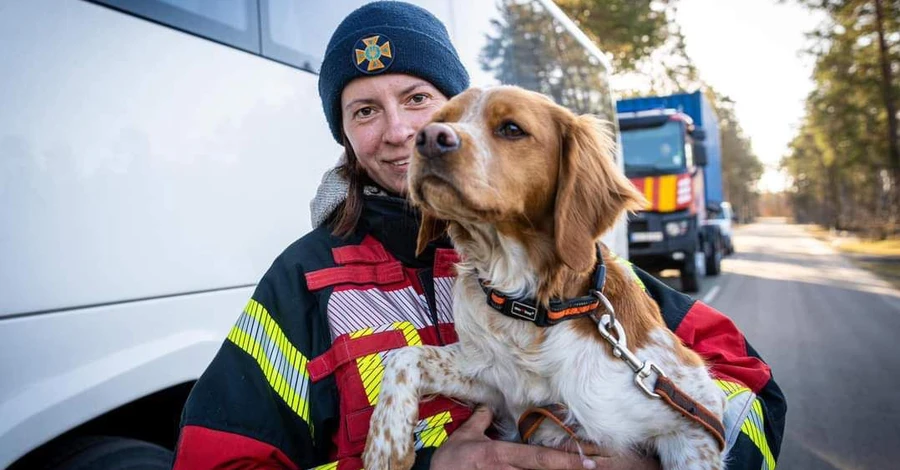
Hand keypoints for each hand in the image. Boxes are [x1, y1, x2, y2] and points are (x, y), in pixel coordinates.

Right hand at [430, 406, 658, 469]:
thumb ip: (480, 421)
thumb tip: (488, 407)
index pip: (541, 458)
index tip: (588, 459)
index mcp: (502, 456)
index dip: (567, 458)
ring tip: (587, 468)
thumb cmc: (449, 463)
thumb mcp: (464, 437)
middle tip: (598, 465)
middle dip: (573, 467)